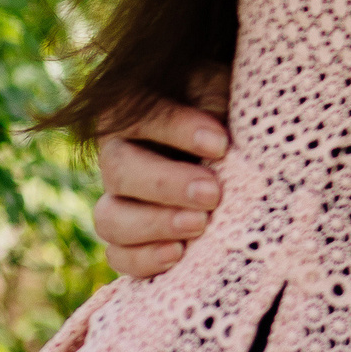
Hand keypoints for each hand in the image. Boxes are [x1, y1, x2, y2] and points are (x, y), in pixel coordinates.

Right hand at [93, 69, 232, 278]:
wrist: (239, 146)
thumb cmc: (234, 110)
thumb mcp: (227, 91)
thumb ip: (217, 99)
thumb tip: (222, 131)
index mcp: (136, 111)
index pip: (143, 115)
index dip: (178, 130)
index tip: (221, 144)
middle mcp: (120, 154)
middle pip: (121, 172)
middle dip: (167, 185)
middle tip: (212, 194)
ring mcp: (120, 199)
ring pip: (111, 218)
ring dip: (155, 225)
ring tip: (200, 225)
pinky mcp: (131, 238)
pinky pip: (118, 255)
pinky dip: (143, 259)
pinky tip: (178, 254)